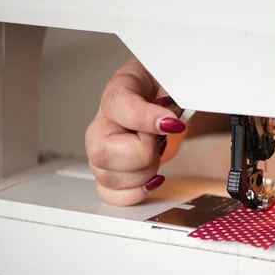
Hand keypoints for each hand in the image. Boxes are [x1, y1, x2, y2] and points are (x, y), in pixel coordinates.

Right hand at [85, 57, 186, 205]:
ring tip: (154, 153)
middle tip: (159, 139)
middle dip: (145, 152)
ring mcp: (101, 152)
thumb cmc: (163, 87)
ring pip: (108, 178)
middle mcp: (100, 125)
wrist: (160, 92)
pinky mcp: (109, 172)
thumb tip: (171, 122)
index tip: (174, 124)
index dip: (148, 120)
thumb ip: (174, 94)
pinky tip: (153, 178)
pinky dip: (136, 192)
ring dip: (143, 172)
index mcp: (115, 93)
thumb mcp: (173, 80)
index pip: (119, 108)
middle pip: (104, 154)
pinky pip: (111, 195)